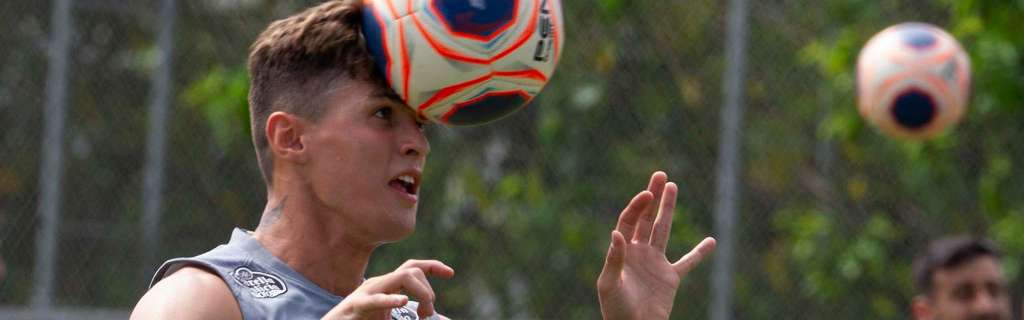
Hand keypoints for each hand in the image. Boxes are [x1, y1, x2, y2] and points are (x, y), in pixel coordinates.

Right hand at [322, 260, 453, 319]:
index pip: (413, 267)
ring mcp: (368, 292)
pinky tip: (403, 301)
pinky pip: (375, 299)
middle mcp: (379, 284)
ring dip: (421, 294)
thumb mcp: (391, 319)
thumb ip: (412, 317)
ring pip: (401, 277)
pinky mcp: (357, 306)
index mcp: (387, 286)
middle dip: (428, 291)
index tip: (450, 273)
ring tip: (422, 315)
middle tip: (427, 316)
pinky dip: (390, 299)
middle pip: (411, 270)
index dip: (433, 266)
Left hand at [597, 171, 715, 319]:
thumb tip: (616, 233)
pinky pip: (688, 262)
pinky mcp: (670, 278)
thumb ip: (614, 259)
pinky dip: (700, 253)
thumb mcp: (609, 284)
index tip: (647, 193)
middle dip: (653, 197)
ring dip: (668, 209)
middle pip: (645, 218)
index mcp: (622, 252)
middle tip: (660, 175)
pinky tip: (712, 241)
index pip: (629, 221)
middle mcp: (638, 253)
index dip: (638, 206)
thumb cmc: (616, 310)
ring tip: (673, 186)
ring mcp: (655, 263)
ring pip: (663, 230)